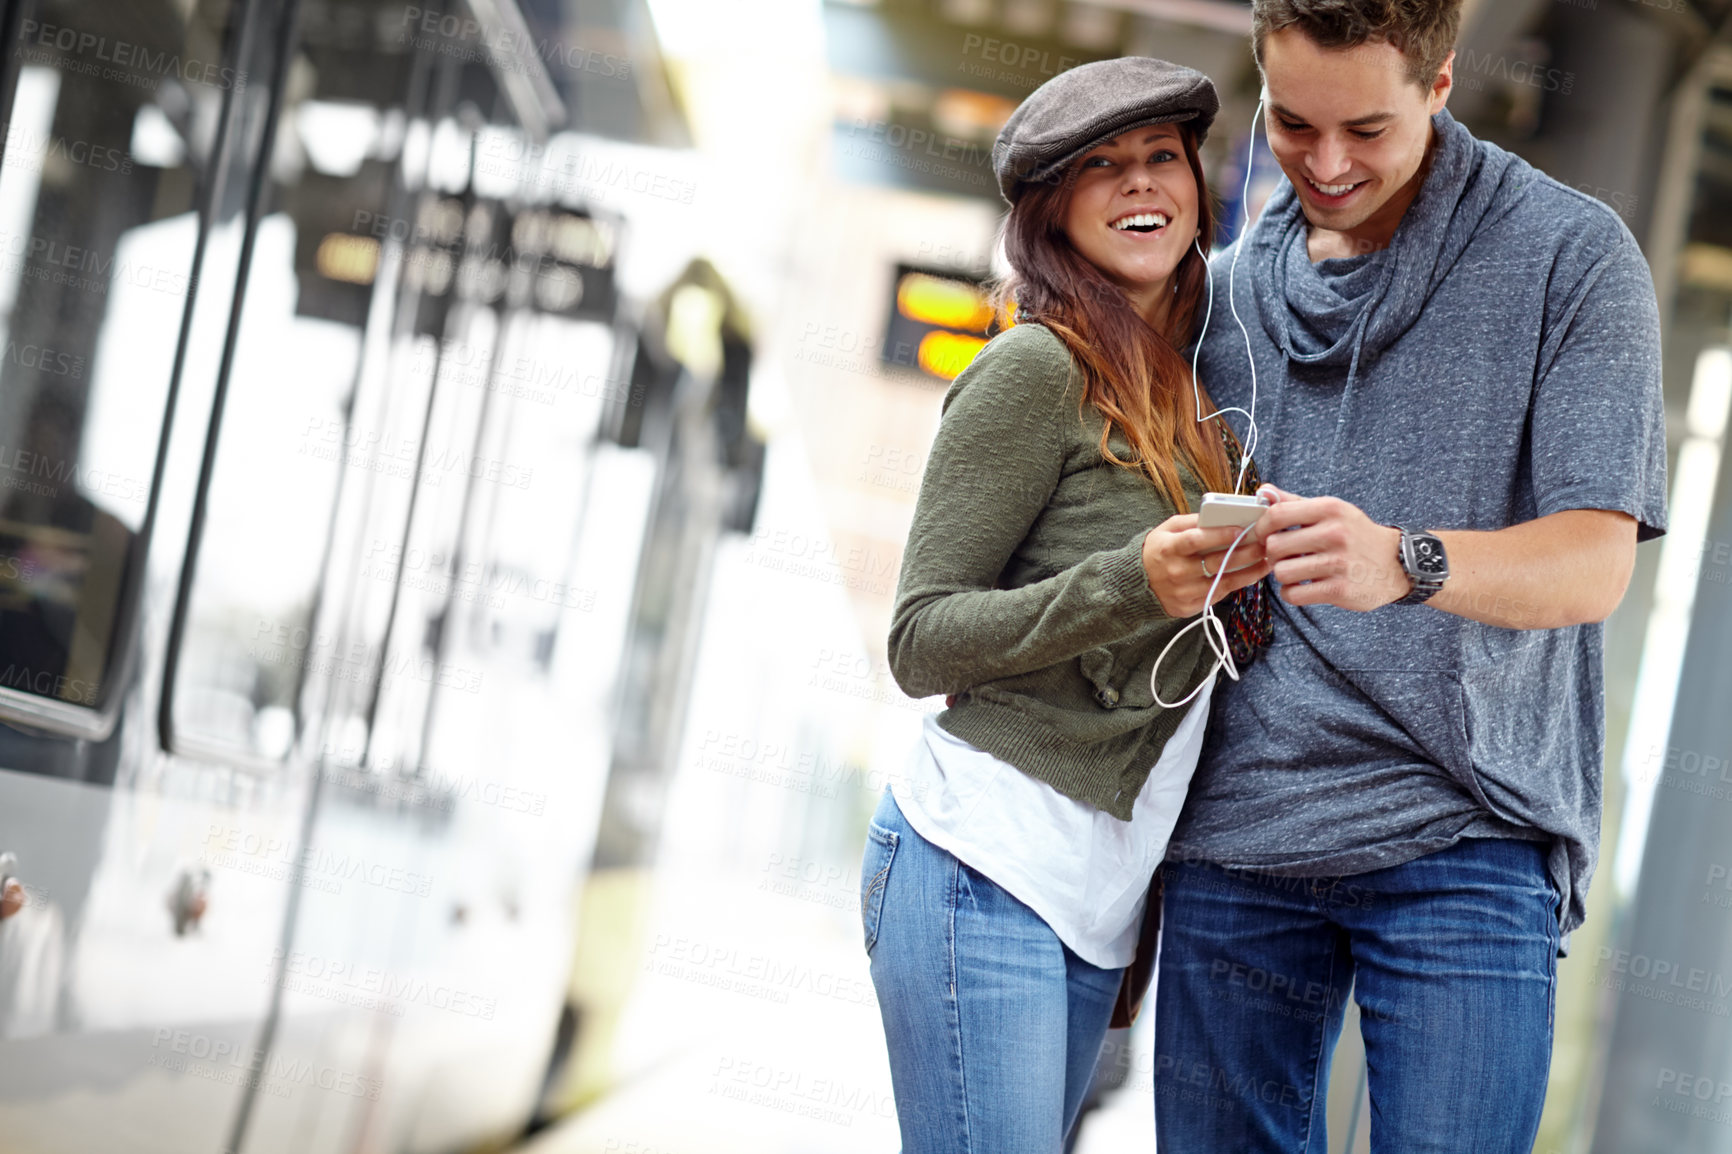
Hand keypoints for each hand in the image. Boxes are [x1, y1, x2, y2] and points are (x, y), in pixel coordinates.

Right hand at [1141, 512, 1271, 617]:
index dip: (1219, 535)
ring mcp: (1182, 593)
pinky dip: (1236, 584)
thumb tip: (1221, 515)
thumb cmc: (1157, 550)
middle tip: (1265, 545)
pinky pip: (1218, 595)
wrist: (1136, 583)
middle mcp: (1175, 572)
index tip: (1242, 529)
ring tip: (1266, 561)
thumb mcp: (1167, 529)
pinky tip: (1251, 575)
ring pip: (1222, 582)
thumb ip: (1192, 522)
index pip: (1196, 540)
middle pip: (1215, 563)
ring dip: (1248, 572)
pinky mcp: (1188, 607)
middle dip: (1244, 553)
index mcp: (1168, 548)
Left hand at [1250, 485, 1409, 610]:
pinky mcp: (1340, 589)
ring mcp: (1338, 563)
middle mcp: (1335, 534)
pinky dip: (1292, 593)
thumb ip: (1295, 502)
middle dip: (1272, 554)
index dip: (1261, 528)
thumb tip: (1263, 491)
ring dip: (1283, 575)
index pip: (1277, 515)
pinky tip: (1302, 587)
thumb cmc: (1356, 535)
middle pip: (1274, 546)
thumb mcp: (1332, 511)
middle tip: (1283, 557)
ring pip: (1281, 572)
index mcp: (1330, 509)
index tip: (1262, 536)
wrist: (1398, 563)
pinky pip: (1294, 594)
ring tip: (1296, 572)